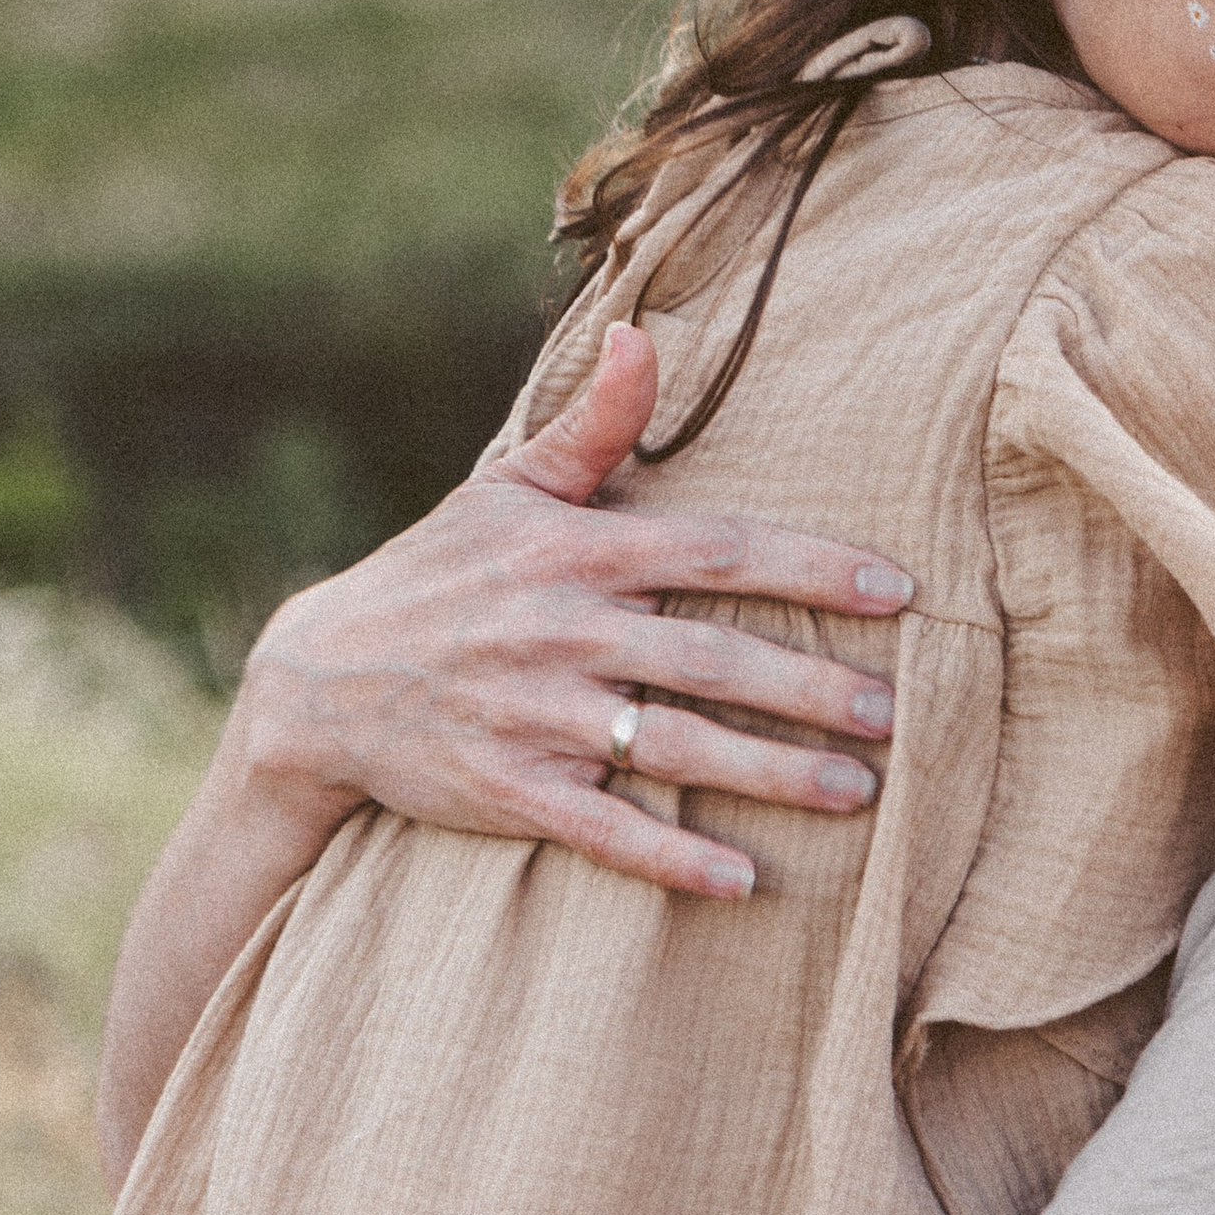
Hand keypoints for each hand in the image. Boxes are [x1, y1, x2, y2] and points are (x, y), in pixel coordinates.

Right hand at [236, 323, 918, 901]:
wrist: (318, 681)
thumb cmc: (436, 575)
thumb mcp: (505, 489)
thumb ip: (592, 425)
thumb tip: (642, 333)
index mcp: (577, 552)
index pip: (718, 552)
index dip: (811, 568)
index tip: (896, 590)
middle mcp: (563, 631)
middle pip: (713, 658)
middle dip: (811, 687)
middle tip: (896, 710)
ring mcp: (534, 715)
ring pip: (675, 747)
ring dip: (771, 773)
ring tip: (859, 790)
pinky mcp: (507, 791)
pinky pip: (604, 831)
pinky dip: (671, 858)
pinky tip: (743, 881)